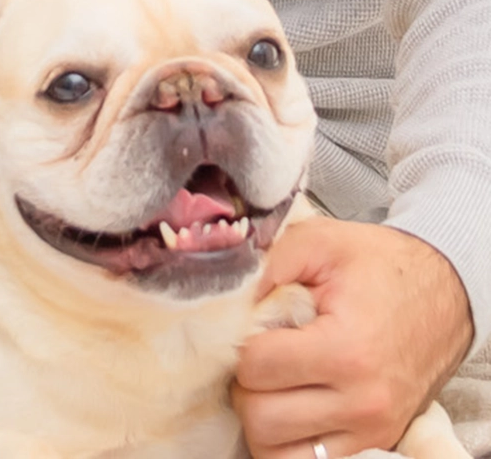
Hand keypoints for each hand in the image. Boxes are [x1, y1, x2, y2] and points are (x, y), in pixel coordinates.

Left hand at [232, 217, 472, 458]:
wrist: (444, 293)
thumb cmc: (381, 267)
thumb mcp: (323, 240)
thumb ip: (271, 262)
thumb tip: (232, 301)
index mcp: (346, 349)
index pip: (256, 367)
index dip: (242, 343)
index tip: (256, 327)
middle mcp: (361, 402)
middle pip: (262, 419)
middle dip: (247, 386)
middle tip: (260, 358)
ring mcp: (371, 432)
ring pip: (280, 453)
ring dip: (264, 420)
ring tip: (274, 385)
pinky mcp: (376, 444)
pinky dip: (290, 442)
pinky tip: (292, 408)